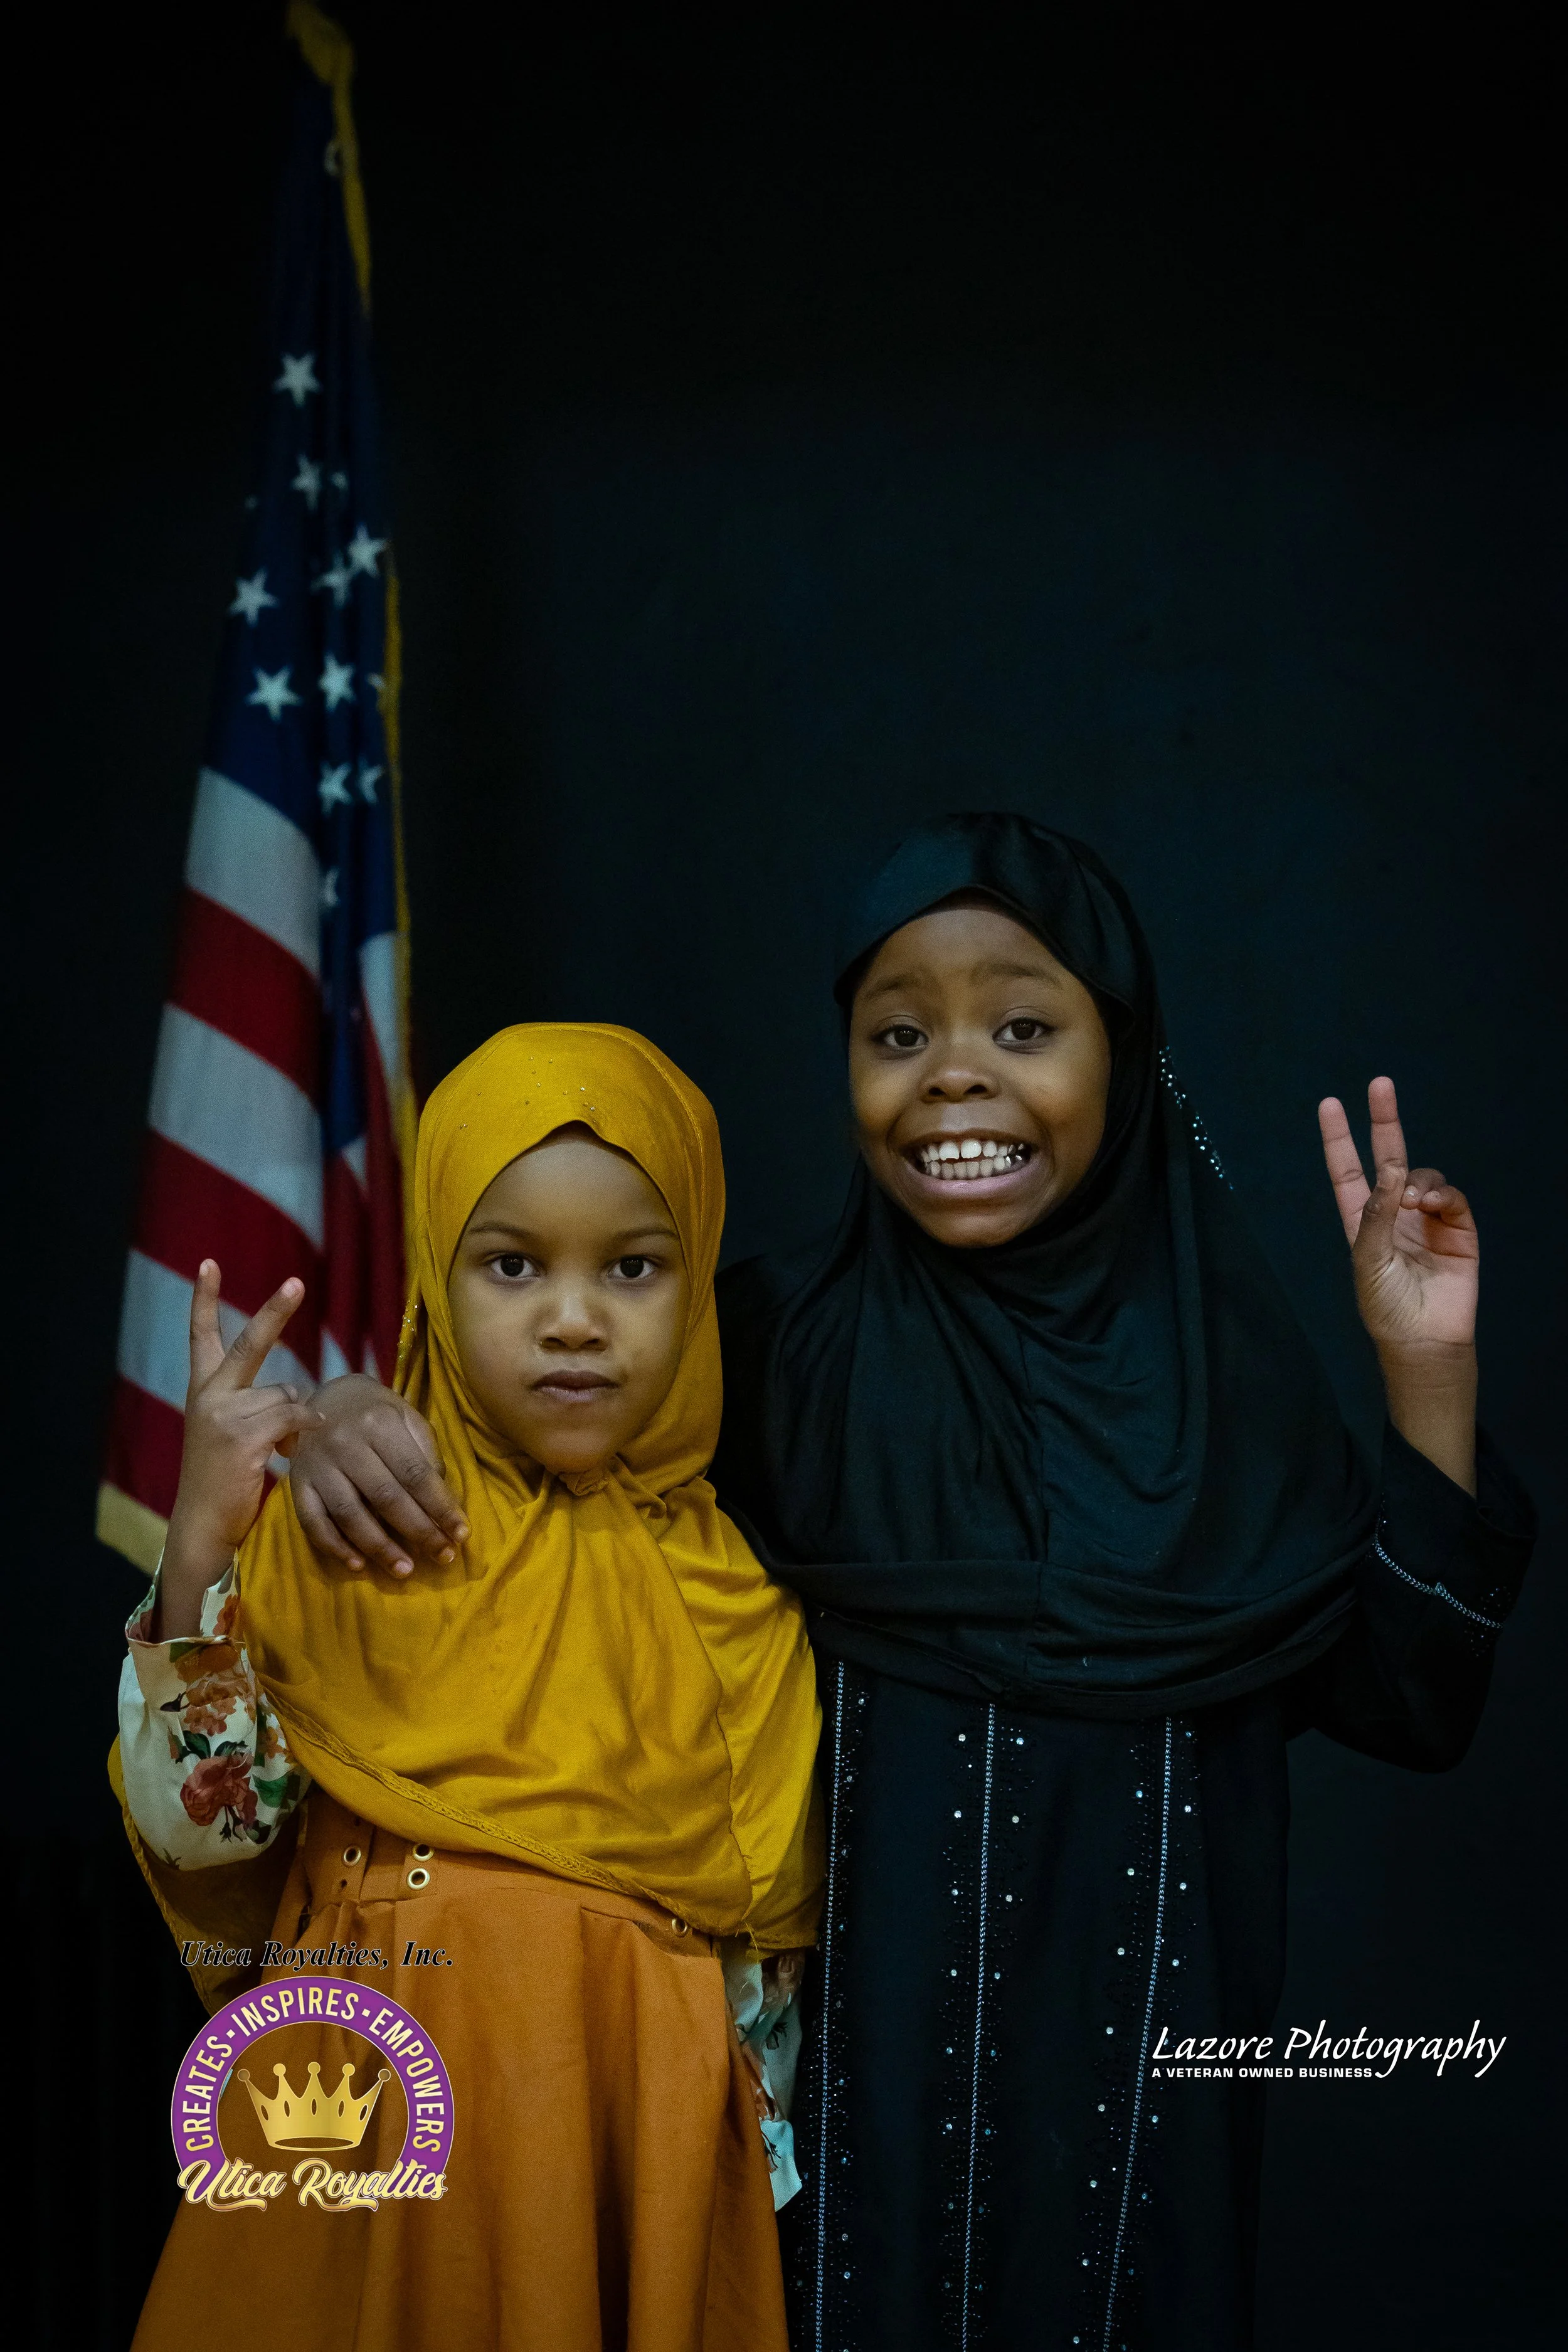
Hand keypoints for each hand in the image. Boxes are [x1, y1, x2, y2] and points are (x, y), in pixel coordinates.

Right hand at [158, 1264, 321, 1634]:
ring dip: (294, 1419)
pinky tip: (289, 1450)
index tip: (208, 1263)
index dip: (204, 1300)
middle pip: (249, 1343)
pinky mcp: (243, 1436)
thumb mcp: (232, 1435)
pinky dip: (302, 1429)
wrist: (202, 1524)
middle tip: (297, 1282)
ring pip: (286, 1393)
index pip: (202, 1337)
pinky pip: (294, 1416)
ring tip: (275, 1449)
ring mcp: (224, 1414)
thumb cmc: (223, 1482)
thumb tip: (300, 1400)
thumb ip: (259, 1406)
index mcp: (203, 1391)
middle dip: (275, 1312)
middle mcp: (209, 1395)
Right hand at [288, 1373, 466, 1575]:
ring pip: (349, 1515)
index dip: (440, 1507)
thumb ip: (427, 1456)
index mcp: (379, 1423)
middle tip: (442, 1557)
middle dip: (418, 1532)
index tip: (461, 1534)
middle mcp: (345, 1443)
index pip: (415, 1474)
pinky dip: (335, 1547)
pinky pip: (313, 1522)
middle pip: (385, 1497)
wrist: (327, 1397)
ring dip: (379, 1548)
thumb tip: (445, 1503)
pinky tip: (358, 1565)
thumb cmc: (377, 1413)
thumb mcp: (407, 1419)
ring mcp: (317, 1465)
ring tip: (405, 1570)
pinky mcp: (297, 1483)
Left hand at [1317, 1077, 1477, 1355]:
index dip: (1339, 1139)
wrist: (1425, 1340)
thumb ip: (1376, 1215)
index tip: (1330, 1104)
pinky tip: (1431, 1205)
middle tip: (1380, 1084)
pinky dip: (1442, 1194)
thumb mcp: (1367, 1260)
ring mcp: (1426, 1220)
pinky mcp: (1457, 1230)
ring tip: (1413, 1200)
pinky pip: (1450, 1197)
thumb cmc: (1385, 1307)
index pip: (1347, 1171)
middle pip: (1388, 1157)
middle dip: (1384, 1121)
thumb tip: (1390, 1171)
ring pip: (1423, 1177)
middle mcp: (1393, 1214)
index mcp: (1362, 1221)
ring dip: (1417, 1179)